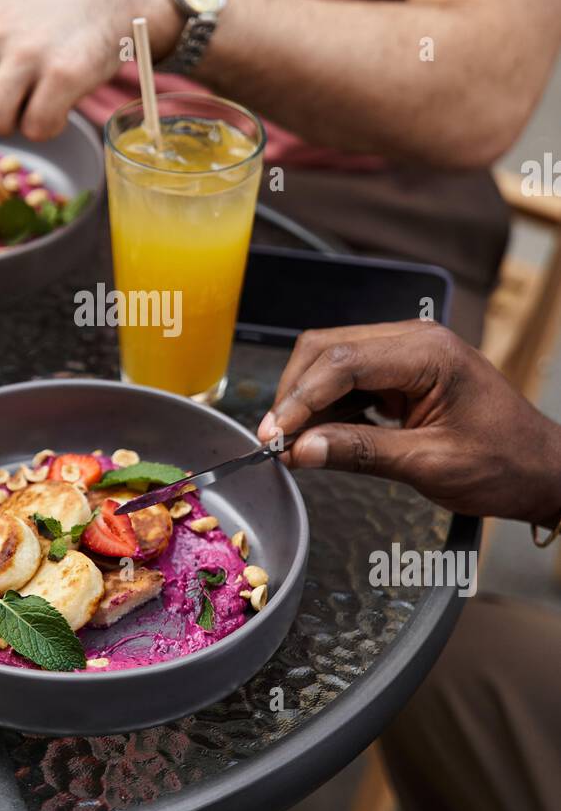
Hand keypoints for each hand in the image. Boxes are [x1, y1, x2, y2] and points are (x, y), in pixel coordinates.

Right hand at [257, 320, 560, 525]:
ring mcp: (407, 353)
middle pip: (327, 349)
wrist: (540, 469)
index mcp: (428, 353)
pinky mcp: (401, 372)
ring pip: (331, 360)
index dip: (300, 398)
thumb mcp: (430, 465)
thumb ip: (361, 453)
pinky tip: (318, 434)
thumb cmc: (504, 464)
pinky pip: (349, 378)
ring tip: (293, 443)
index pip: (343, 362)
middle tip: (277, 440)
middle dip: (294, 393)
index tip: (276, 435)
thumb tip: (302, 450)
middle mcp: (414, 340)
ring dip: (306, 399)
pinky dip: (326, 405)